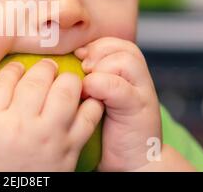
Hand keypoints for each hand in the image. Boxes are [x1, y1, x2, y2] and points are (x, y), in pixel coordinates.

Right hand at [0, 59, 103, 170]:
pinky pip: (88, 118)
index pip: (5, 80)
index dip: (12, 68)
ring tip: (64, 79)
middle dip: (43, 67)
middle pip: (38, 80)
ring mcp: (49, 136)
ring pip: (65, 92)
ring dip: (67, 80)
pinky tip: (84, 99)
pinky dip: (91, 104)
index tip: (16, 68)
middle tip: (46, 66)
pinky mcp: (70, 148)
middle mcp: (22, 125)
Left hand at [75, 37, 161, 170]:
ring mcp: (142, 92)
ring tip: (87, 83)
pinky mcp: (139, 108)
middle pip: (122, 46)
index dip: (93, 45)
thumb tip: (61, 61)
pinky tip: (89, 96)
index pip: (112, 42)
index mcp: (127, 72)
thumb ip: (87, 77)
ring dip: (100, 67)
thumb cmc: (106, 129)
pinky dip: (100, 85)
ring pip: (124, 60)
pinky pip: (119, 86)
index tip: (77, 57)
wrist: (131, 160)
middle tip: (83, 68)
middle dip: (98, 52)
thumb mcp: (95, 96)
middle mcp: (138, 78)